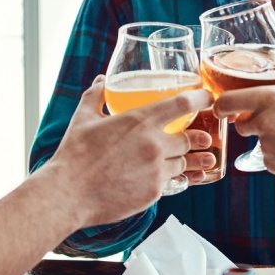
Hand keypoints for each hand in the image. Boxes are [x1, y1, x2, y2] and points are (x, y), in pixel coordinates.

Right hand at [45, 77, 212, 226]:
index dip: (199, 98)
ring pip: (184, 163)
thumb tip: (102, 80)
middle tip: (204, 137)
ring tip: (202, 160)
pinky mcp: (153, 194)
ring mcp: (155, 172)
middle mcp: (153, 145)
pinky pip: (171, 183)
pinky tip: (176, 178)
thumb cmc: (74, 155)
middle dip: (200, 137)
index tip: (206, 98)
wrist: (67, 194)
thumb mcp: (83, 118)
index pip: (182, 104)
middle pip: (190, 138)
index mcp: (139, 121)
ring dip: (191, 160)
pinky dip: (173, 178)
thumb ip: (96, 95)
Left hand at [213, 55, 274, 188]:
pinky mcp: (273, 166)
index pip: (227, 102)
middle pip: (240, 124)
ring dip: (268, 138)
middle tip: (272, 119)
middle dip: (250, 121)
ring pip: (257, 141)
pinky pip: (268, 158)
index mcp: (269, 99)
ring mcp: (266, 147)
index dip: (221, 105)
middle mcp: (263, 123)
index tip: (223, 107)